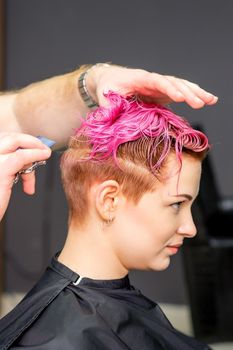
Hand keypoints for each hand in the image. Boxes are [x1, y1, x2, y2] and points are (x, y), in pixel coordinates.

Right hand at [0, 133, 50, 220]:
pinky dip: (35, 154)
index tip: (31, 146)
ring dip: (34, 145)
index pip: (2, 138)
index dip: (19, 140)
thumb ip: (10, 165)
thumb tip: (28, 161)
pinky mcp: (1, 168)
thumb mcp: (1, 177)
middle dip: (28, 141)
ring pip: (15, 141)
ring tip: (44, 153)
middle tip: (41, 148)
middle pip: (9, 137)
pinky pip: (22, 156)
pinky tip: (43, 155)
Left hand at [87, 65, 217, 108]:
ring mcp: (160, 86)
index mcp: (139, 78)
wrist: (111, 80)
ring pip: (181, 85)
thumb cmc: (108, 86)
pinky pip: (181, 91)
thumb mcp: (104, 94)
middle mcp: (153, 80)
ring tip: (211, 100)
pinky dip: (194, 94)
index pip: (156, 81)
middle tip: (200, 103)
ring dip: (196, 92)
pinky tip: (207, 99)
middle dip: (187, 92)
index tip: (179, 96)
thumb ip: (107, 104)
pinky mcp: (163, 92)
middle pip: (173, 83)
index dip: (168, 88)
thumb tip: (108, 115)